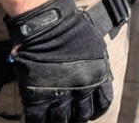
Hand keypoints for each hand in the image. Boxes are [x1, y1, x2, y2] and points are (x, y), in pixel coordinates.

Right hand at [4, 0, 112, 122]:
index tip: (90, 107)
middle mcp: (82, 89)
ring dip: (59, 119)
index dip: (95, 106)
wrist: (49, 25)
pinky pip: (37, 118)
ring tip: (55, 117)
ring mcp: (59, 94)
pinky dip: (37, 121)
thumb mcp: (96, 47)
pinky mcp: (37, 96)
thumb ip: (98, 65)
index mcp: (97, 77)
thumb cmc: (73, 29)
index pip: (102, 102)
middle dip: (77, 115)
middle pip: (82, 114)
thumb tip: (100, 77)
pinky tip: (37, 118)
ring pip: (60, 119)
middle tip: (70, 113)